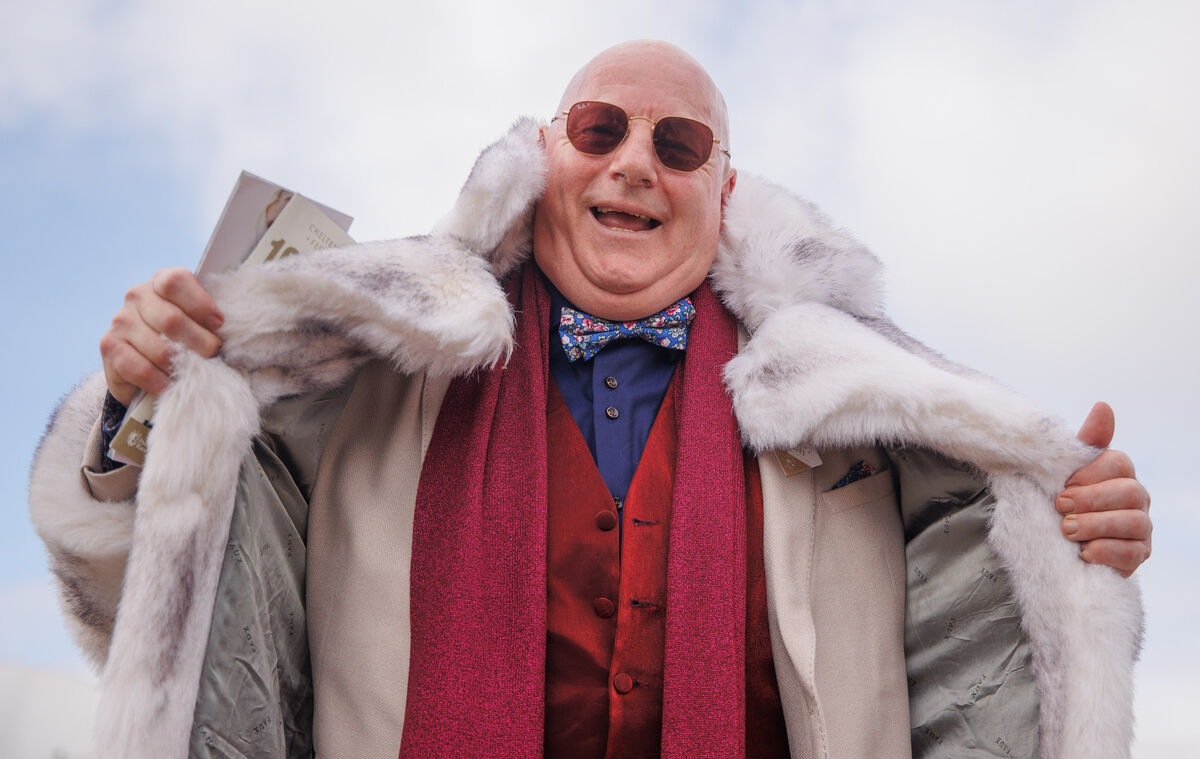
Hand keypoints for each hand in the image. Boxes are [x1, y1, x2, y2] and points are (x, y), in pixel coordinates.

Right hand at [99, 268, 223, 404]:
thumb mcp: (197, 320)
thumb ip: (210, 319)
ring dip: (183, 367)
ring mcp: (120, 321)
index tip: (219, 325)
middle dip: (200, 344)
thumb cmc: (182, 337)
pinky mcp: (109, 347)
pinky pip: (141, 370)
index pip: (176, 281)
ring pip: (159, 349)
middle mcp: (137, 296)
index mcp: (161, 281)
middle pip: (172, 320)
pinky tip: (173, 385)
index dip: (201, 304)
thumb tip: (236, 331)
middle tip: (213, 356)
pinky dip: (163, 382)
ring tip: (195, 374)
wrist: (142, 362)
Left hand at [1056, 402, 1151, 576]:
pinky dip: (1107, 552)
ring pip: (1134, 523)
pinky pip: (1133, 554)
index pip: (1119, 463)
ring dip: (1096, 526)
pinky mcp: (1137, 556)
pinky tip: (1084, 552)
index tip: (1063, 485)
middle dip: (1092, 500)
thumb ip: (1086, 442)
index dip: (1090, 474)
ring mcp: (1141, 528)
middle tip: (1060, 507)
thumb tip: (1103, 406)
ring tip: (1067, 530)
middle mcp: (1136, 498)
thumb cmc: (1063, 501)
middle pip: (1130, 492)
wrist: (1055, 544)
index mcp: (1118, 473)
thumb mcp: (1065, 470)